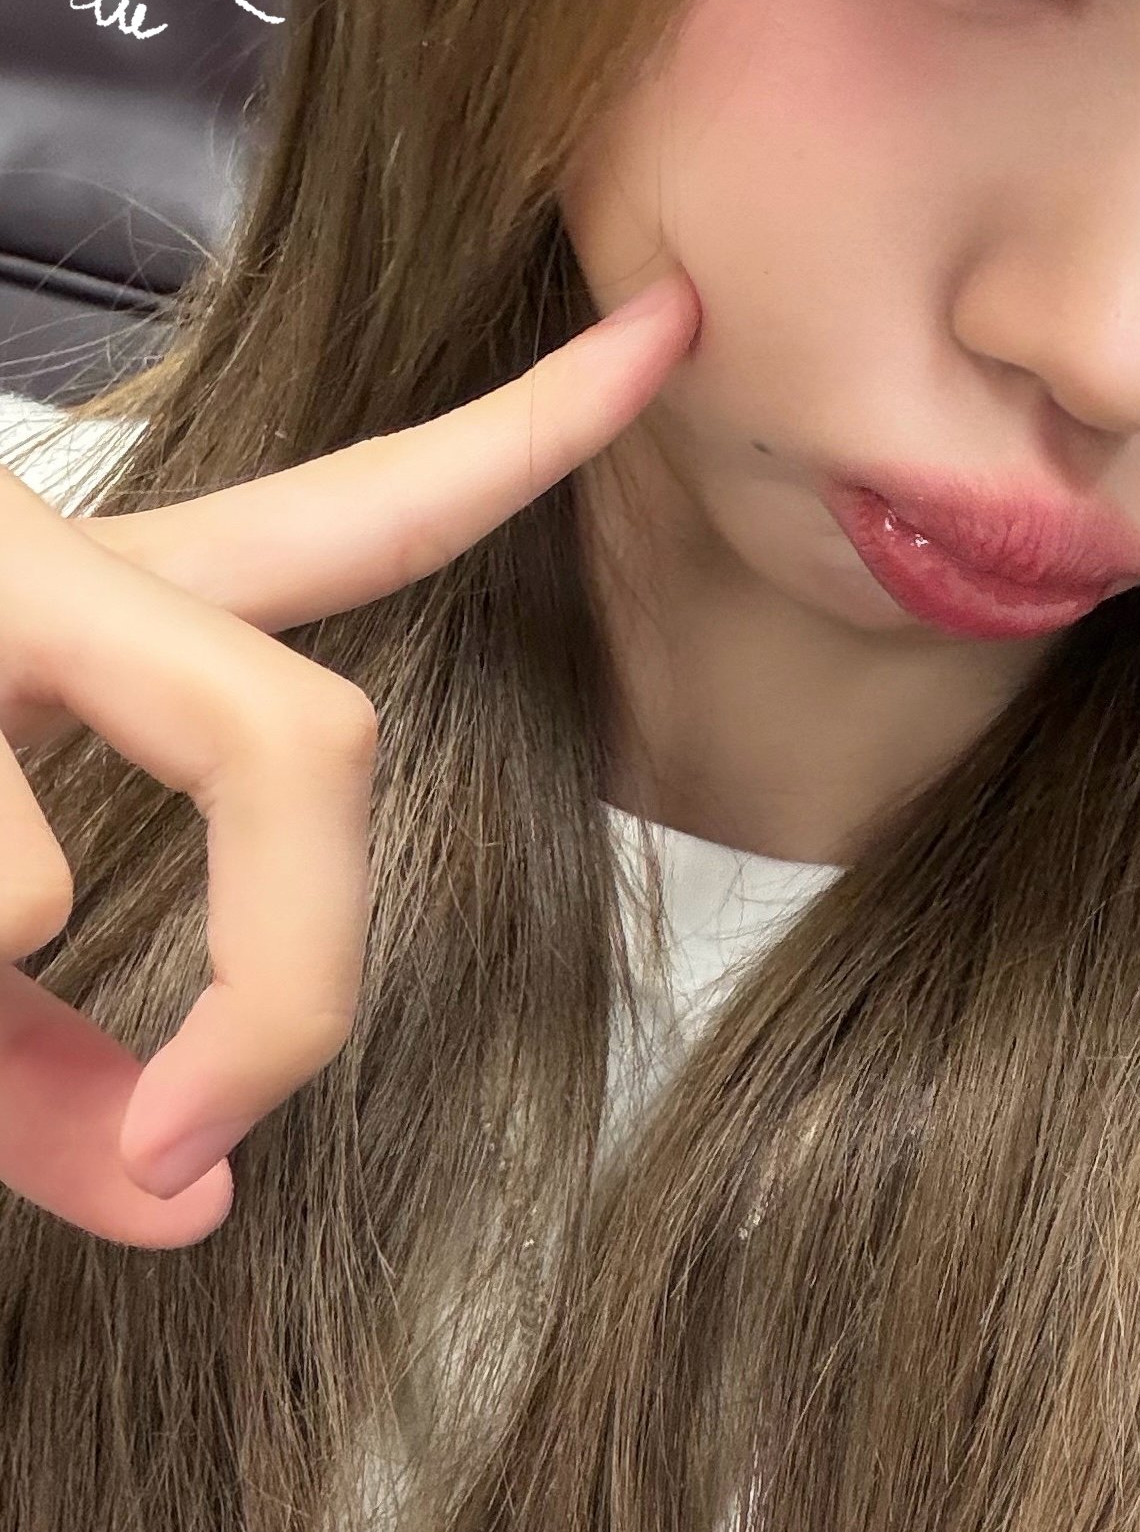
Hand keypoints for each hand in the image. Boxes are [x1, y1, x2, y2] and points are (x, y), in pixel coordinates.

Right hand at [0, 268, 699, 1248]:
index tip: (683, 325)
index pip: (358, 514)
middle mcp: (30, 568)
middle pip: (306, 746)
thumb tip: (189, 1205)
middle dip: (299, 978)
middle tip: (199, 1132)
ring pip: (31, 875)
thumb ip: (26, 1071)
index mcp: (86, 608)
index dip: (532, 430)